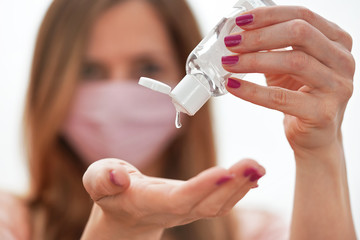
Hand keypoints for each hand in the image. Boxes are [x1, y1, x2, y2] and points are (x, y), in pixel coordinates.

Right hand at [81, 158, 264, 239]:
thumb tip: (119, 177)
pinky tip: (252, 174)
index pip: (177, 199)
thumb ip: (103, 179)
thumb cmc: (110, 190)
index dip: (200, 188)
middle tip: (254, 164)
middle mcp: (171, 212)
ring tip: (258, 166)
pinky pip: (220, 202)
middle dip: (231, 186)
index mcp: (146, 203)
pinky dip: (239, 189)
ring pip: (217, 206)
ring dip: (240, 187)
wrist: (123, 212)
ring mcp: (186, 212)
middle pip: (206, 205)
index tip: (224, 171)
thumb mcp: (97, 180)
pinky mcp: (195, 206)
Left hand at [222, 6, 354, 153]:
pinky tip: (232, 85)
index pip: (302, 16)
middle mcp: (343, 60)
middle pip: (300, 34)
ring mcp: (337, 87)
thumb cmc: (301, 95)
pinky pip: (281, 98)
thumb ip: (274, 46)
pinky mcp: (322, 113)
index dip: (268, 16)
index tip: (239, 22)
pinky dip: (252, 91)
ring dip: (254, 60)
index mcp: (337, 41)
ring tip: (229, 63)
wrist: (315, 136)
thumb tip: (239, 32)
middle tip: (231, 43)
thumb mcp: (289, 64)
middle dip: (259, 36)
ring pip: (293, 62)